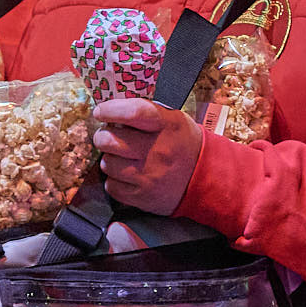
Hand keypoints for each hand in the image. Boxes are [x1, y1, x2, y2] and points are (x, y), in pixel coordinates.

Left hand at [91, 97, 202, 215]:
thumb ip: (145, 112)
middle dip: (102, 136)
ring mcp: (149, 176)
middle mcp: (158, 151)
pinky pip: (111, 185)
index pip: (133, 112)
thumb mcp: (173, 120)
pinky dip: (114, 180)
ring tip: (121, 157)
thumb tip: (111, 110)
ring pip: (107, 163)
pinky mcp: (143, 196)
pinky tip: (126, 175)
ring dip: (110, 159)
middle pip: (110, 140)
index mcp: (167, 126)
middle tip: (106, 136)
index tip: (100, 111)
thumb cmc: (183, 144)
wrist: (204, 178)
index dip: (110, 110)